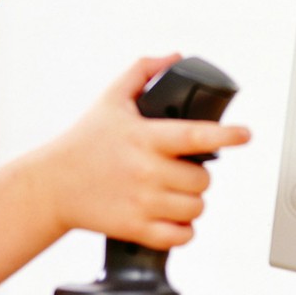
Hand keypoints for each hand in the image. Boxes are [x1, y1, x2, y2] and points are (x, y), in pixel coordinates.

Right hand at [38, 54, 251, 249]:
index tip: (244, 134)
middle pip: (203, 179)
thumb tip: (173, 57)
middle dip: (196, 173)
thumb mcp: (110, 99)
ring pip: (196, 208)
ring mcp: (142, 202)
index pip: (196, 136)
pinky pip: (181, 237)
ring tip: (173, 192)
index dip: (226, 135)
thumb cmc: (82, 142)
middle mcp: (146, 171)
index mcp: (144, 137)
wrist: (51, 185)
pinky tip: (170, 217)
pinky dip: (182, 230)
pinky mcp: (135, 228)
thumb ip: (142, 73)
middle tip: (179, 169)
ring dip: (191, 201)